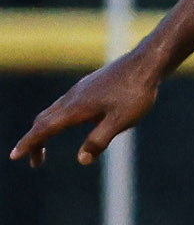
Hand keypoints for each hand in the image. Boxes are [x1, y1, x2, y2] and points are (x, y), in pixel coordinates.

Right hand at [9, 49, 163, 168]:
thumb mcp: (120, 121)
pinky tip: (73, 122)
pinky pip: (66, 104)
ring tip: (45, 144)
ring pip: (54, 110)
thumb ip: (99, 140)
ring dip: (46, 128)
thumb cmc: (136, 93)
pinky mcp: (90, 85)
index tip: (14, 156)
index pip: (44, 129)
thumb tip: (81, 160)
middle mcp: (72, 98)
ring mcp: (80, 90)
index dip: (29, 144)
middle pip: (44, 121)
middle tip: (36, 162)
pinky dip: (59, 118)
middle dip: (36, 141)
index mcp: (76, 109)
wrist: (147, 63)